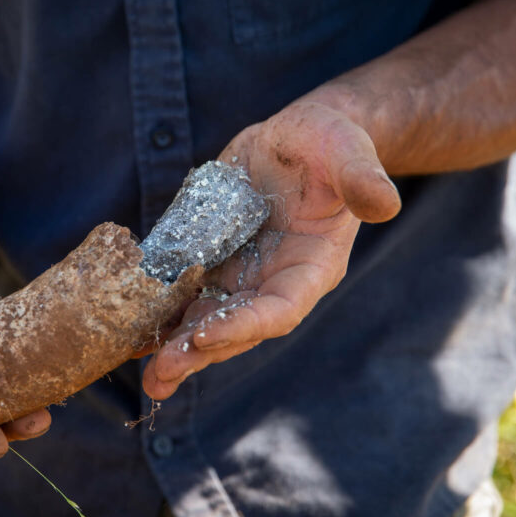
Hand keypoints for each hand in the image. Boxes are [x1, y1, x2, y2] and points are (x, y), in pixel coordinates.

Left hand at [142, 100, 401, 398]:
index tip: (206, 336)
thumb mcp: (349, 150)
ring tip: (147, 377)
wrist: (300, 139)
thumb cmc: (331, 142)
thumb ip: (362, 178)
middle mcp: (274, 282)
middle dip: (200, 351)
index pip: (279, 309)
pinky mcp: (212, 261)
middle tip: (163, 374)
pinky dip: (161, 315)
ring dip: (177, 348)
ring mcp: (241, 275)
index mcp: (312, 267)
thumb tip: (385, 203)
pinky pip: (185, 295)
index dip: (244, 326)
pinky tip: (130, 334)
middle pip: (237, 328)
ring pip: (207, 320)